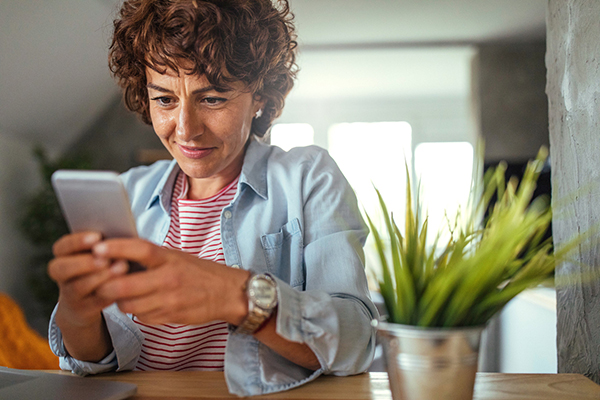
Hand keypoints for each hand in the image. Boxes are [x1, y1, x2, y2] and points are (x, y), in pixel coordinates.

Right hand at [48, 231, 126, 360]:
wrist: (86, 301)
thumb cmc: (98, 266)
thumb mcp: (97, 253)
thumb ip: (104, 244)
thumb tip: (120, 231)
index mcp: (63, 256)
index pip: (61, 247)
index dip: (77, 241)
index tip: (98, 236)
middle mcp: (62, 276)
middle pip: (61, 268)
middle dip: (85, 262)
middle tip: (106, 259)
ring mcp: (70, 294)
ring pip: (78, 287)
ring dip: (100, 277)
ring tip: (121, 267)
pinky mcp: (83, 310)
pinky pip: (94, 302)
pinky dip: (109, 292)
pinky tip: (124, 284)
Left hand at [92, 238, 249, 325]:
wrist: (227, 292)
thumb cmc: (198, 272)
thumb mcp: (176, 256)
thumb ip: (151, 257)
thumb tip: (116, 253)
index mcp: (169, 258)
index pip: (140, 249)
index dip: (116, 248)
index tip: (97, 248)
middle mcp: (169, 278)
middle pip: (125, 285)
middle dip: (106, 286)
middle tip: (99, 282)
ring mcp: (169, 299)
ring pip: (129, 305)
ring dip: (120, 302)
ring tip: (124, 294)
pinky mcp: (170, 316)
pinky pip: (142, 317)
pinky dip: (138, 312)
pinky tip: (144, 305)